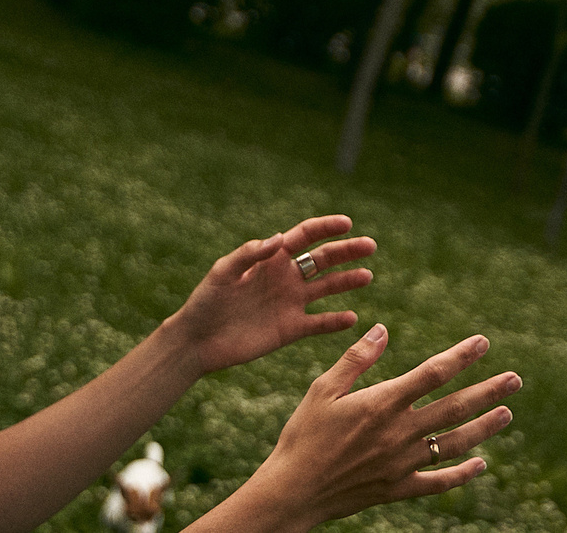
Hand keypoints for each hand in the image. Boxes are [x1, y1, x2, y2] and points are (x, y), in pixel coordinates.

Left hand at [168, 217, 377, 377]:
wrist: (196, 342)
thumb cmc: (205, 302)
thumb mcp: (223, 272)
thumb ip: (250, 253)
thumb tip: (279, 238)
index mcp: (271, 259)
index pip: (305, 237)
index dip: (326, 227)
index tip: (347, 223)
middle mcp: (285, 278)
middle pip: (323, 260)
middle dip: (347, 251)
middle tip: (370, 246)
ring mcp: (290, 304)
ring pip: (326, 288)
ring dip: (347, 281)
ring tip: (367, 276)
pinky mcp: (289, 330)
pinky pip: (318, 324)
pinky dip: (335, 322)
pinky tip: (352, 318)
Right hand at [253, 325, 518, 531]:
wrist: (291, 492)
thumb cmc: (302, 436)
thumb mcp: (322, 390)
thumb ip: (356, 360)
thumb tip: (383, 329)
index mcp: (382, 403)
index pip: (432, 373)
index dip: (461, 356)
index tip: (483, 343)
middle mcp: (398, 433)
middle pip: (454, 408)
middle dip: (487, 391)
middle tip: (515, 379)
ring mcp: (401, 463)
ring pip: (453, 443)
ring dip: (483, 428)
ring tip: (506, 413)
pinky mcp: (398, 489)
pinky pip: (438, 482)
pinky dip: (461, 474)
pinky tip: (480, 464)